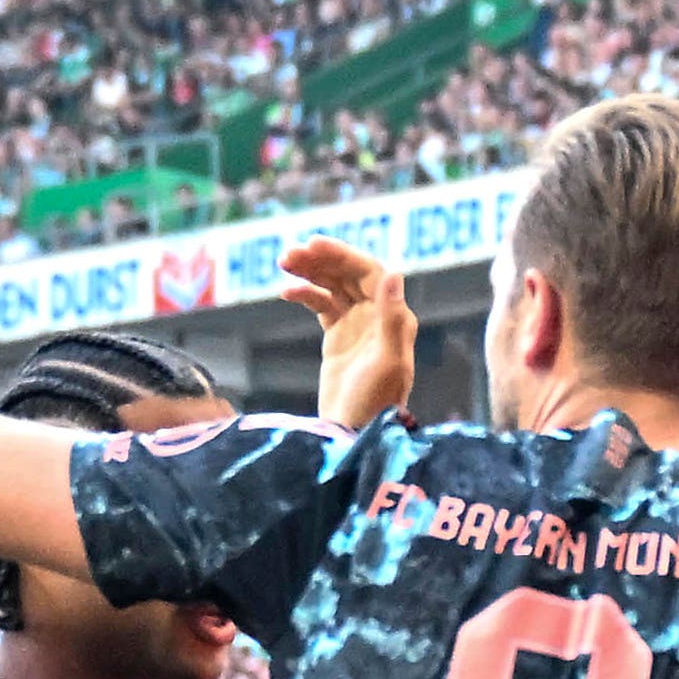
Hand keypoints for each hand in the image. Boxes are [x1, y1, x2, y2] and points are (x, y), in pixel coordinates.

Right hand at [281, 238, 413, 425]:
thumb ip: (390, 318)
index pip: (369, 272)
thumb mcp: (385, 363)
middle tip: (288, 253)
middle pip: (349, 274)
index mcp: (395, 316)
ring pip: (334, 286)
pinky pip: (322, 305)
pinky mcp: (338, 337)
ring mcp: (357, 324)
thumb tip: (392, 273)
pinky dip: (305, 295)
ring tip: (283, 262)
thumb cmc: (373, 404)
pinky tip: (286, 292)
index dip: (342, 255)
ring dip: (310, 271)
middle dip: (321, 260)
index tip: (313, 244)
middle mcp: (379, 315)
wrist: (352, 434)